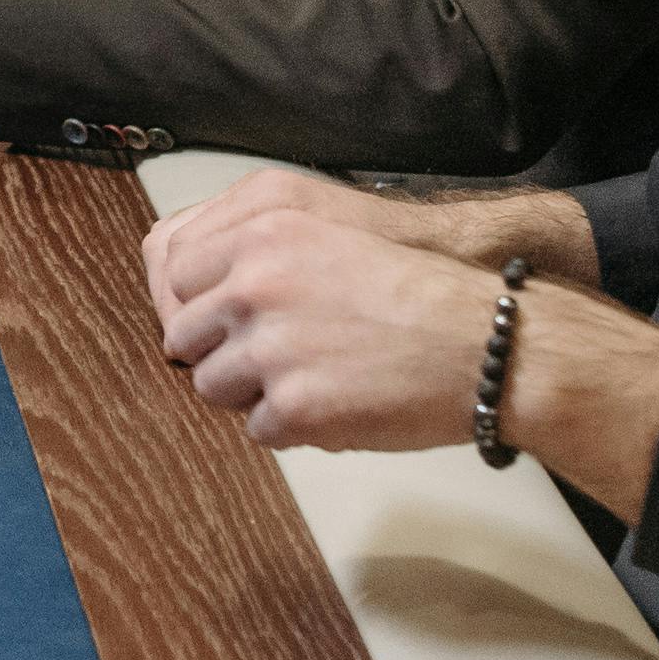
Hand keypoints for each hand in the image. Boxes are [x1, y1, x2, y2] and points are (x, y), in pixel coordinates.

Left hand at [143, 168, 501, 453]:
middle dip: (219, 351)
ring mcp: (270, 346)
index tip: (217, 320)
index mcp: (263, 230)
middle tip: (271, 357)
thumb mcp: (331, 231)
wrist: (484, 343)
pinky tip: (336, 403)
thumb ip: (259, 248)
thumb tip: (193, 284)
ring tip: (312, 378)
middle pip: (182, 334)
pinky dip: (291, 427)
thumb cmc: (418, 291)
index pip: (173, 270)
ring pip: (212, 387)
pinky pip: (258, 429)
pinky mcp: (293, 405)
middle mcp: (256, 283)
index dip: (195, 302)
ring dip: (252, 392)